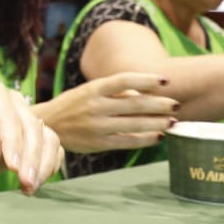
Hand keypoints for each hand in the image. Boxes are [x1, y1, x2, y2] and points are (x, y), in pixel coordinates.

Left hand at [0, 78, 61, 194]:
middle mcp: (14, 103)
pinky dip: (48, 166)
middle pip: (34, 128)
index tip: (13, 167)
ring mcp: (26, 120)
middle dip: (31, 158)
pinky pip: (53, 149)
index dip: (14, 142)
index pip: (10, 117)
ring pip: (48, 139)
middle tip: (25, 183)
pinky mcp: (34, 139)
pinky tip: (35, 182)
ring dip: (43, 165)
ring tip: (29, 187)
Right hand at [39, 73, 178, 153]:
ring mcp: (97, 126)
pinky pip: (126, 141)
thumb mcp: (90, 91)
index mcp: (93, 89)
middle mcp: (95, 106)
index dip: (146, 79)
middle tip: (176, 104)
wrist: (47, 125)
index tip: (165, 80)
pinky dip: (145, 139)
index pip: (124, 80)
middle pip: (134, 104)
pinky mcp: (98, 143)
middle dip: (158, 104)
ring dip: (156, 123)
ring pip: (133, 124)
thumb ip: (115, 91)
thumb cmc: (73, 105)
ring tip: (172, 121)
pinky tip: (158, 136)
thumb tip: (145, 93)